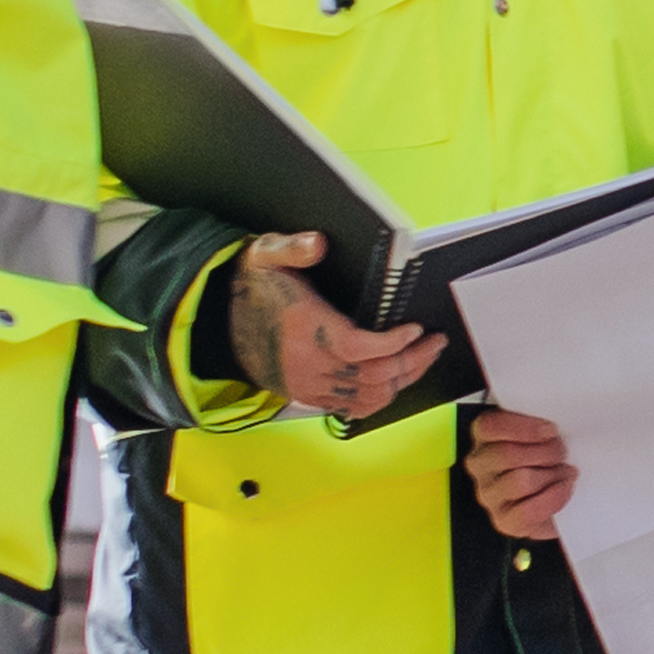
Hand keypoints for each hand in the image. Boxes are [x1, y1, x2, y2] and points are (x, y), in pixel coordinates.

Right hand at [226, 231, 441, 421]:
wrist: (219, 324)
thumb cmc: (252, 289)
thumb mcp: (266, 255)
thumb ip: (293, 248)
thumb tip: (318, 243)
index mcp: (304, 329)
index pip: (359, 348)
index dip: (394, 343)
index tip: (417, 329)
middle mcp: (308, 363)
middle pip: (373, 376)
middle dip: (411, 361)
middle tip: (434, 343)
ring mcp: (309, 384)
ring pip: (368, 398)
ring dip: (402, 381)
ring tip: (423, 360)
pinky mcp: (308, 396)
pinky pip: (353, 410)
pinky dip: (380, 398)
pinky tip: (396, 380)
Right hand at [465, 409, 575, 541]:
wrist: (557, 497)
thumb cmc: (547, 459)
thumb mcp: (541, 434)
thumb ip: (539, 424)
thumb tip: (554, 422)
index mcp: (484, 437)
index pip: (490, 426)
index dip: (523, 427)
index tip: (551, 430)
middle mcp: (480, 466)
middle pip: (507, 454)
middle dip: (544, 452)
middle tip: (562, 452)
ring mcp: (489, 495)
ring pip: (520, 481)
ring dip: (551, 475)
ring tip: (564, 472)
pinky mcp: (503, 521)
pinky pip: (528, 510)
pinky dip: (553, 498)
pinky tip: (564, 488)